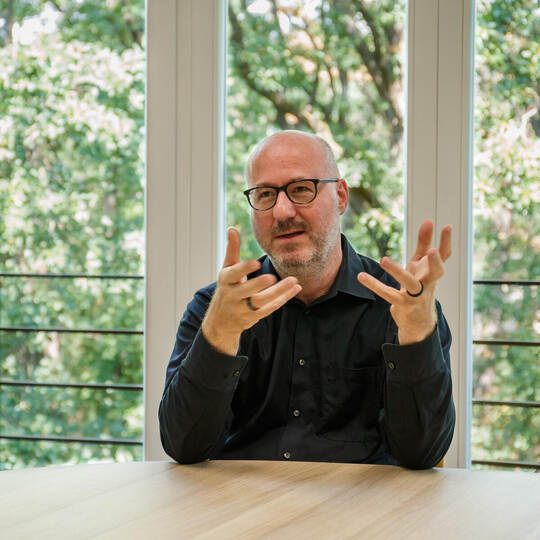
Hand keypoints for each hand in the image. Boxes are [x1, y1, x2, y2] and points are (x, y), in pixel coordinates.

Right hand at [202, 228, 301, 354]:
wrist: (220, 320)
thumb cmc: (227, 288)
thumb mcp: (226, 269)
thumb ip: (232, 250)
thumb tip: (232, 229)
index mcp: (226, 280)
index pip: (233, 274)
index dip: (244, 269)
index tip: (256, 263)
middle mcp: (233, 295)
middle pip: (247, 290)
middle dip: (260, 284)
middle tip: (273, 276)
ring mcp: (243, 308)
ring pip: (261, 302)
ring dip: (278, 292)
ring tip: (293, 281)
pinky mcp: (254, 316)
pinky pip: (269, 309)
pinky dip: (283, 299)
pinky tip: (295, 289)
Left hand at [357, 220, 451, 344]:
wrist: (418, 321)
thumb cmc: (419, 286)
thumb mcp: (420, 265)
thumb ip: (423, 244)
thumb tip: (428, 221)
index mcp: (432, 272)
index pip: (444, 256)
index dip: (446, 242)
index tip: (446, 226)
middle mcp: (428, 283)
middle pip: (436, 273)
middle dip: (436, 262)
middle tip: (432, 251)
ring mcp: (416, 295)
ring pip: (409, 283)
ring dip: (397, 271)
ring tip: (383, 260)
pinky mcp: (402, 304)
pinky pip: (387, 293)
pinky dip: (374, 285)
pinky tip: (362, 276)